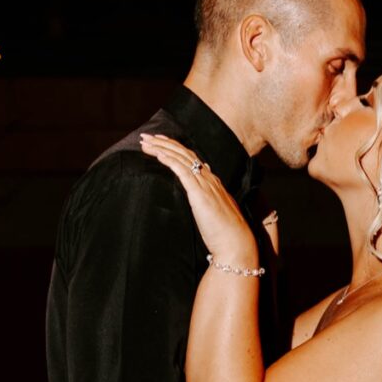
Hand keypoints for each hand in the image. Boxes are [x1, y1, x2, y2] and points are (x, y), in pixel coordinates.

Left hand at [139, 132, 260, 269]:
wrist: (235, 244)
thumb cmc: (225, 235)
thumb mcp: (213, 213)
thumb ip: (206, 202)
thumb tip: (197, 197)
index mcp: (212, 183)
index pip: (191, 158)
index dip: (174, 148)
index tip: (159, 142)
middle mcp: (210, 179)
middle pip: (184, 153)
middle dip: (163, 143)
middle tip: (146, 137)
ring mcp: (206, 185)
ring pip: (181, 158)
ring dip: (161, 148)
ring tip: (145, 143)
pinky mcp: (200, 194)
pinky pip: (182, 171)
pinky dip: (169, 160)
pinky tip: (157, 155)